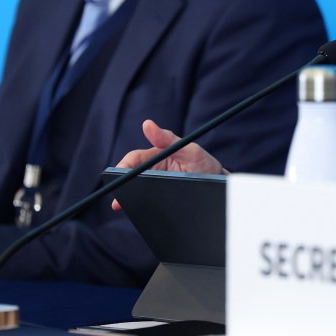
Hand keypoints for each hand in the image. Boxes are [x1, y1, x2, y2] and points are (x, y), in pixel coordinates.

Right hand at [111, 119, 227, 209]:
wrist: (218, 185)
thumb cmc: (203, 163)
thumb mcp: (189, 149)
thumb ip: (168, 138)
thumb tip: (147, 123)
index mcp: (156, 156)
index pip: (134, 159)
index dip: (124, 166)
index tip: (119, 174)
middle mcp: (152, 171)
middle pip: (130, 176)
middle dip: (121, 185)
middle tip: (117, 196)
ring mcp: (154, 185)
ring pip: (135, 191)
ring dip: (127, 197)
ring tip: (122, 205)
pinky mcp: (159, 199)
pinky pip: (146, 202)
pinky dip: (138, 207)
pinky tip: (136, 211)